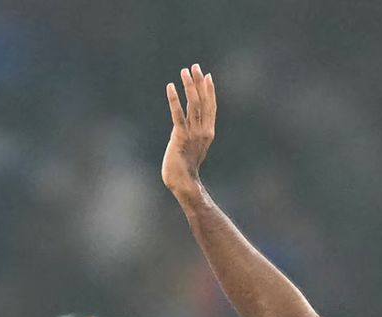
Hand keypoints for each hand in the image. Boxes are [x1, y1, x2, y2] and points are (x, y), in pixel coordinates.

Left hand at [163, 63, 216, 201]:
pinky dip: (174, 100)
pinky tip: (171, 87)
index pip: (211, 107)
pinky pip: (178, 115)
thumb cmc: (185, 170)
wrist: (184, 184)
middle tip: (195, 66)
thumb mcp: (192, 149)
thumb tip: (183, 128)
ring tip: (184, 71)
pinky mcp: (180, 137)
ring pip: (193, 104)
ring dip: (189, 86)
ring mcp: (193, 134)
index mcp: (208, 133)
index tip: (207, 76)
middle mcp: (203, 131)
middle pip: (204, 102)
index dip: (209, 91)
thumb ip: (190, 136)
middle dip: (200, 83)